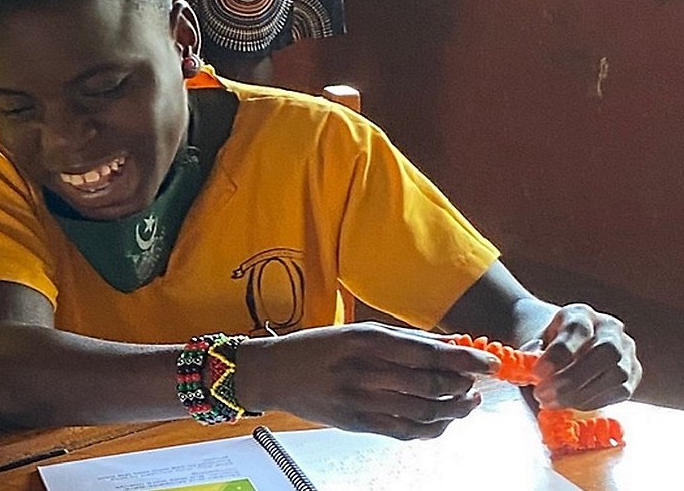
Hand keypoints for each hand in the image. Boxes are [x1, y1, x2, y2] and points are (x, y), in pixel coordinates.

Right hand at [256, 323, 500, 439]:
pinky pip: (405, 431)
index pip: (430, 354)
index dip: (466, 360)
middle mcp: (367, 371)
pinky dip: (431, 429)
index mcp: (369, 341)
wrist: (274, 373)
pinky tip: (442, 421)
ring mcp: (362, 401)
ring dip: (454, 409)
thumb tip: (450, 344)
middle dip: (463, 385)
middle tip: (476, 381)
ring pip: (425, 412)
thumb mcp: (357, 332)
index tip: (490, 362)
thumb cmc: (315, 348)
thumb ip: (404, 340)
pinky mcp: (357, 424)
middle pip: (433, 384)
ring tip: (466, 402)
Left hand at [532, 302, 639, 409]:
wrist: (558, 344)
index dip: (559, 353)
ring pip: (616, 374)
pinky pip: (621, 391)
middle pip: (606, 351)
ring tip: (552, 403)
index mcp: (581, 313)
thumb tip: (537, 374)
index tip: (537, 373)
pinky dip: (594, 401)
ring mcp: (626, 350)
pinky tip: (571, 404)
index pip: (578, 329)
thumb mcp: (532, 342)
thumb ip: (532, 355)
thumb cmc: (543, 344)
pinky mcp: (633, 373)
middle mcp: (610, 328)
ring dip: (582, 394)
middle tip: (544, 395)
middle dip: (574, 378)